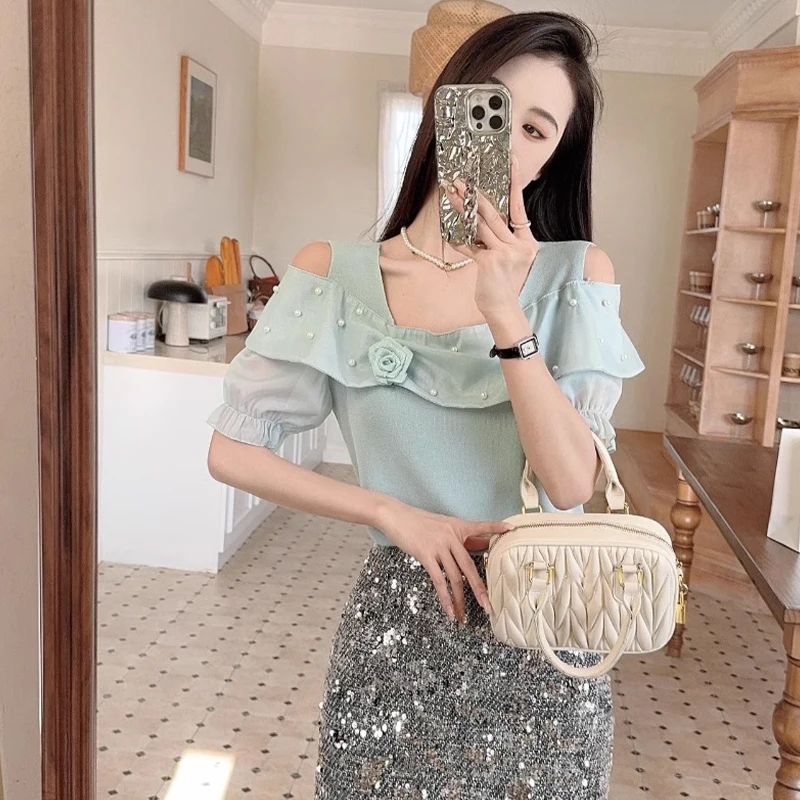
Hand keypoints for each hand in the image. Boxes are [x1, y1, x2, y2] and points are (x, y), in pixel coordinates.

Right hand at [374, 499, 512, 623]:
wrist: (395, 515)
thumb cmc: (416, 521)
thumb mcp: (439, 525)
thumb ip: (454, 537)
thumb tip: (468, 549)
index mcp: (457, 526)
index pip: (480, 527)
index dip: (496, 528)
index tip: (512, 529)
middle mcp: (452, 536)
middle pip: (470, 566)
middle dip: (480, 589)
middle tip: (488, 606)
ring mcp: (439, 546)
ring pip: (456, 578)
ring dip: (461, 600)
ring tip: (464, 617)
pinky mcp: (426, 555)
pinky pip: (439, 580)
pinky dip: (445, 598)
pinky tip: (449, 610)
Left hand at [447, 154, 538, 317]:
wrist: (504, 310)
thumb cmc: (504, 285)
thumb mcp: (509, 259)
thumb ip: (499, 240)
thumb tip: (480, 221)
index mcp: (527, 243)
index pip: (520, 208)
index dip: (516, 183)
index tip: (513, 162)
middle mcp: (519, 246)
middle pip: (495, 214)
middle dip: (476, 195)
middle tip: (462, 180)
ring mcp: (506, 254)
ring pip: (481, 225)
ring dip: (463, 208)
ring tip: (452, 194)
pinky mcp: (490, 263)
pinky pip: (470, 246)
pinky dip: (459, 239)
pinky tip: (450, 232)